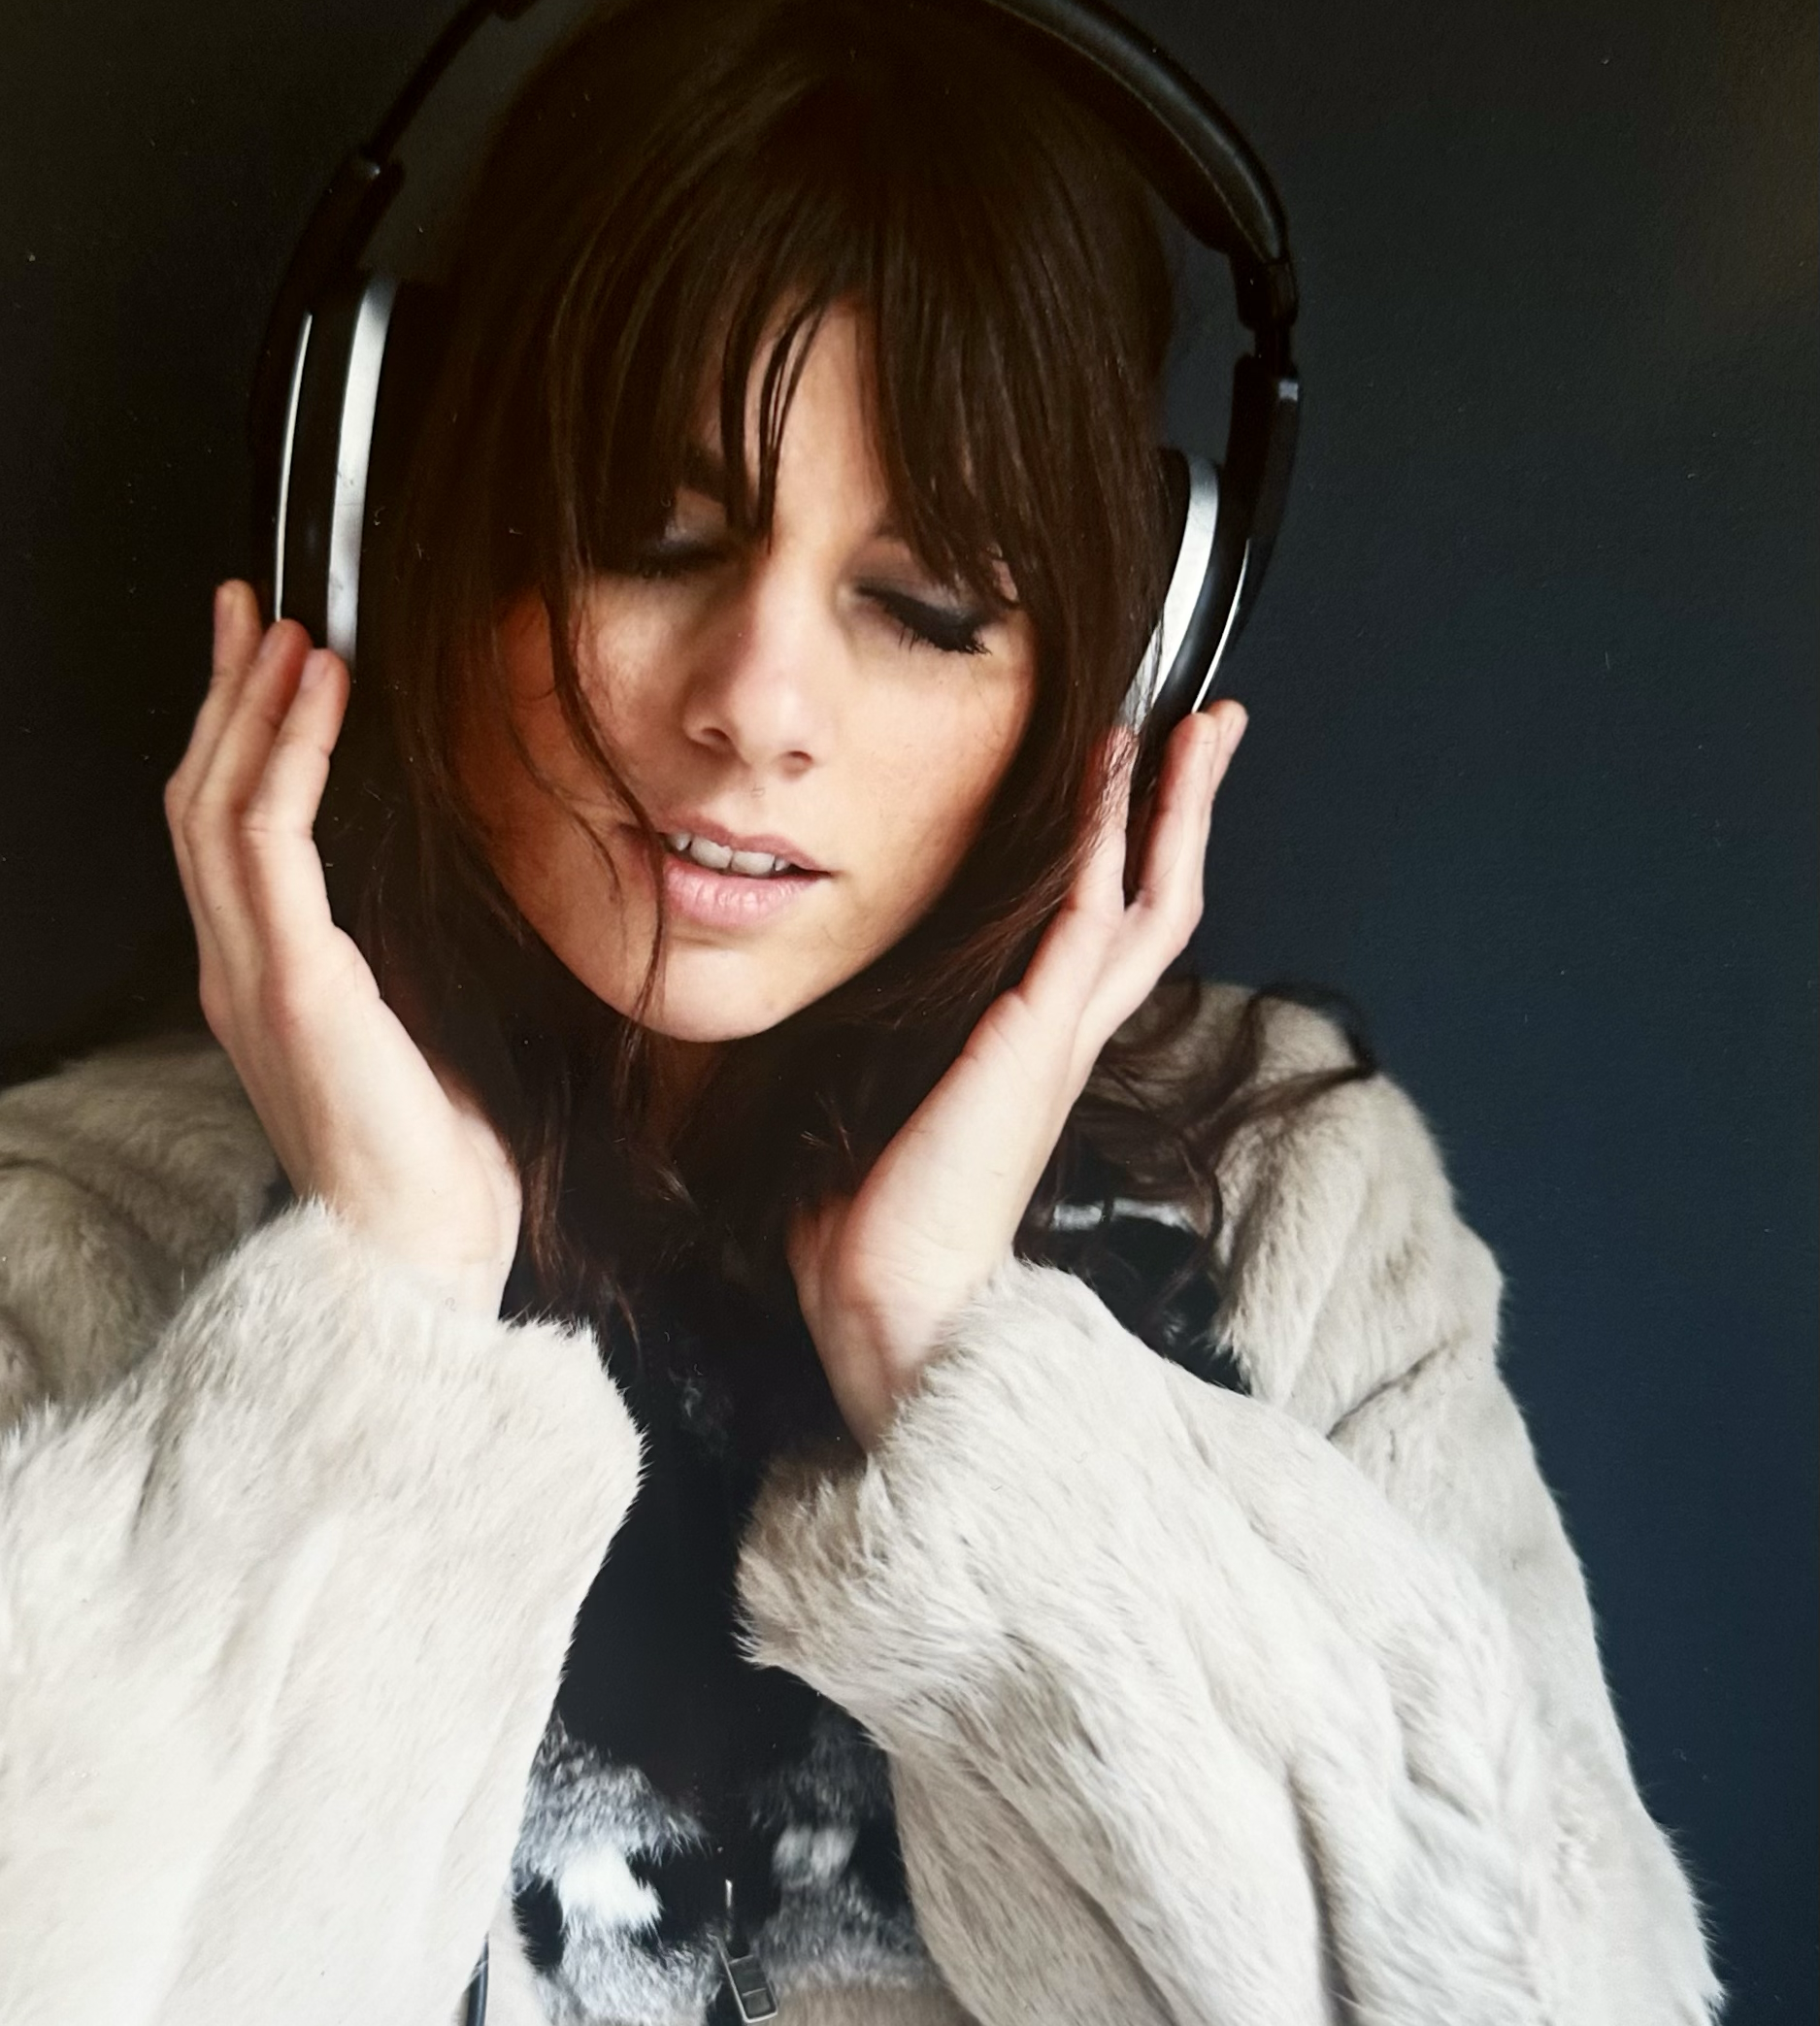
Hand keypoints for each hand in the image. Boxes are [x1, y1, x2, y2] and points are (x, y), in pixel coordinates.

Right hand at [164, 582, 522, 1317]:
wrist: (425, 1260)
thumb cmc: (441, 1166)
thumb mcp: (427, 1029)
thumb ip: (408, 955)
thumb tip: (449, 876)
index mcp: (264, 984)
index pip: (226, 834)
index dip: (237, 737)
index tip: (267, 657)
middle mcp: (236, 972)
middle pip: (200, 801)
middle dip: (222, 694)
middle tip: (248, 605)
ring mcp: (250, 978)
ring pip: (217, 806)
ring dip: (250, 706)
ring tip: (283, 629)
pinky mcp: (291, 986)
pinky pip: (269, 842)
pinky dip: (289, 753)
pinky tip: (320, 693)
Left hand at [786, 702, 1247, 1447]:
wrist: (889, 1301)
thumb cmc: (865, 1229)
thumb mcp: (863, 1107)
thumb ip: (870, 1053)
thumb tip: (812, 1023)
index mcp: (1035, 1056)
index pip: (1106, 934)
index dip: (1133, 854)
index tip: (1141, 781)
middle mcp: (1065, 1039)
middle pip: (1161, 901)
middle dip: (1189, 808)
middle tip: (1213, 725)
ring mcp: (1060, 1037)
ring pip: (1150, 896)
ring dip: (1174, 802)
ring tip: (1199, 723)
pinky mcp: (1036, 1037)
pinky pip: (1088, 913)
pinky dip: (1104, 835)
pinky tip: (1109, 770)